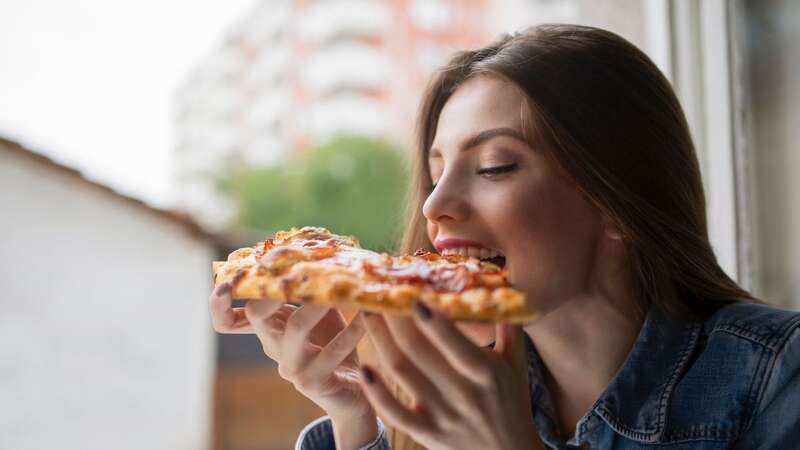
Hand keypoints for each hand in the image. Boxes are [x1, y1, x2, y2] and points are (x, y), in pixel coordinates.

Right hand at [208, 274, 374, 430]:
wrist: (352, 392)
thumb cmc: (334, 343)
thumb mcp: (320, 311)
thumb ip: (310, 288)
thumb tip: (317, 248)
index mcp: (268, 328)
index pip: (227, 319)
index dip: (219, 302)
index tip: (230, 278)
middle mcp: (273, 346)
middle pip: (257, 314)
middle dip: (271, 287)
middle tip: (294, 267)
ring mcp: (291, 367)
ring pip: (296, 328)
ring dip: (318, 303)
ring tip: (338, 289)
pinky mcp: (312, 383)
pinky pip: (331, 352)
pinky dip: (351, 331)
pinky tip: (366, 317)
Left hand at [360, 302, 543, 449]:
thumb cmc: (512, 402)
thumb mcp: (517, 363)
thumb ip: (509, 324)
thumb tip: (504, 285)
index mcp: (486, 373)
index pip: (456, 344)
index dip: (433, 321)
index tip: (413, 296)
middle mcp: (463, 394)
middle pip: (418, 351)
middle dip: (394, 319)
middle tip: (379, 292)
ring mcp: (442, 415)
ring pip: (401, 373)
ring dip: (380, 340)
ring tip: (368, 313)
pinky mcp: (427, 433)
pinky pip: (396, 413)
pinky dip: (377, 393)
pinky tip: (365, 368)